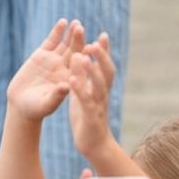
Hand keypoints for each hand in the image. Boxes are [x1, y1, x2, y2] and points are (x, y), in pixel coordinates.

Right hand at [6, 19, 84, 121]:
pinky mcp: (42, 55)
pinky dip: (57, 32)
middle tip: (81, 29)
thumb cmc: (35, 109)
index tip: (91, 46)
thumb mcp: (46, 103)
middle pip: (74, 51)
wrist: (21, 105)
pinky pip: (51, 41)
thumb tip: (66, 86)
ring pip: (65, 44)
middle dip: (78, 40)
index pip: (80, 65)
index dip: (86, 55)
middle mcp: (65, 67)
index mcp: (70, 78)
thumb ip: (57, 95)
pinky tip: (63, 22)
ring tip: (76, 23)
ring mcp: (54, 60)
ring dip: (71, 33)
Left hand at [67, 34, 116, 158]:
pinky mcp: (90, 116)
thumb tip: (81, 56)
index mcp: (102, 87)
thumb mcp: (87, 93)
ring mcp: (99, 105)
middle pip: (107, 72)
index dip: (106, 52)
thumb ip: (85, 77)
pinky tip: (71, 80)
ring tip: (83, 55)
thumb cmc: (88, 116)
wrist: (94, 143)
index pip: (106, 66)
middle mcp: (103, 93)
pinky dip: (80, 89)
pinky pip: (85, 101)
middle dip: (102, 56)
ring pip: (99, 85)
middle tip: (93, 42)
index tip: (102, 35)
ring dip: (92, 70)